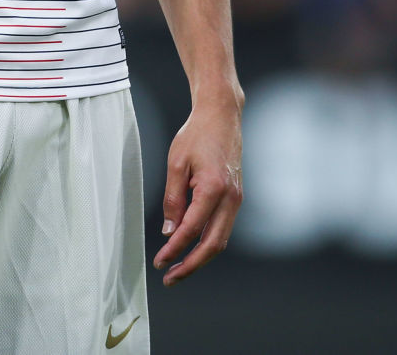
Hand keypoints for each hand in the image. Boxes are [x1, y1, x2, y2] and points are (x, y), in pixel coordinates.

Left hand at [154, 93, 240, 283]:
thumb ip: (173, 199)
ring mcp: (236, 199)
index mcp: (214, 189)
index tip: (160, 261)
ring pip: (220, 239)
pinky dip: (207, 242)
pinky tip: (190, 247)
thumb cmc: (196, 135)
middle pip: (213, 245)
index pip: (192, 230)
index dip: (175, 250)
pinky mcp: (235, 198)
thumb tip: (170, 231)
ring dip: (200, 257)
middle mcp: (231, 199)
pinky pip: (222, 227)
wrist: (221, 116)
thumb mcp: (176, 164)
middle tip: (170, 278)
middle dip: (191, 265)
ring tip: (178, 268)